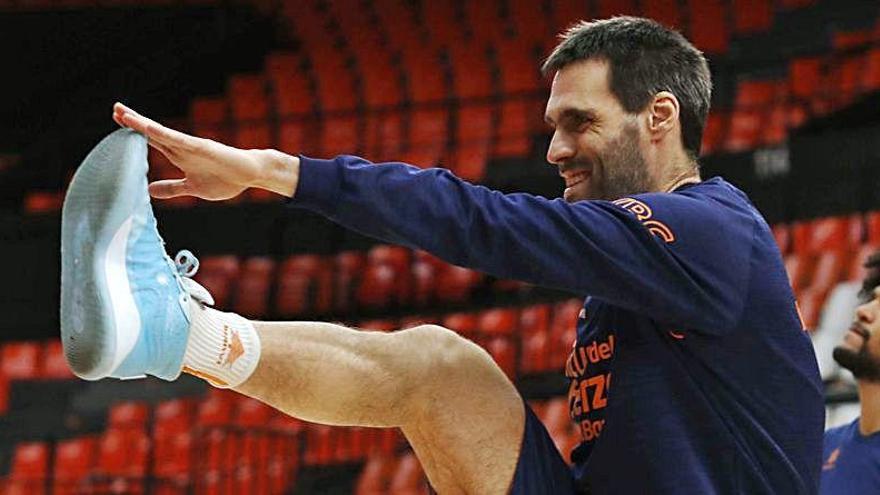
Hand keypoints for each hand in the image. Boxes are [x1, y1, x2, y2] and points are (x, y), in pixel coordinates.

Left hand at [112, 102, 298, 199]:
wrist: (250, 174)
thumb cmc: (225, 179)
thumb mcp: (192, 188)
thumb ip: (172, 188)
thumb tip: (150, 190)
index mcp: (179, 155)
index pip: (152, 141)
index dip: (134, 133)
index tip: (117, 123)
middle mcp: (182, 147)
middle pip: (152, 132)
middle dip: (133, 121)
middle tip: (115, 109)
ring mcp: (191, 146)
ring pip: (161, 133)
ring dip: (142, 124)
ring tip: (124, 114)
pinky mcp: (202, 147)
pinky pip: (177, 139)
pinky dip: (162, 134)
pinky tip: (147, 128)